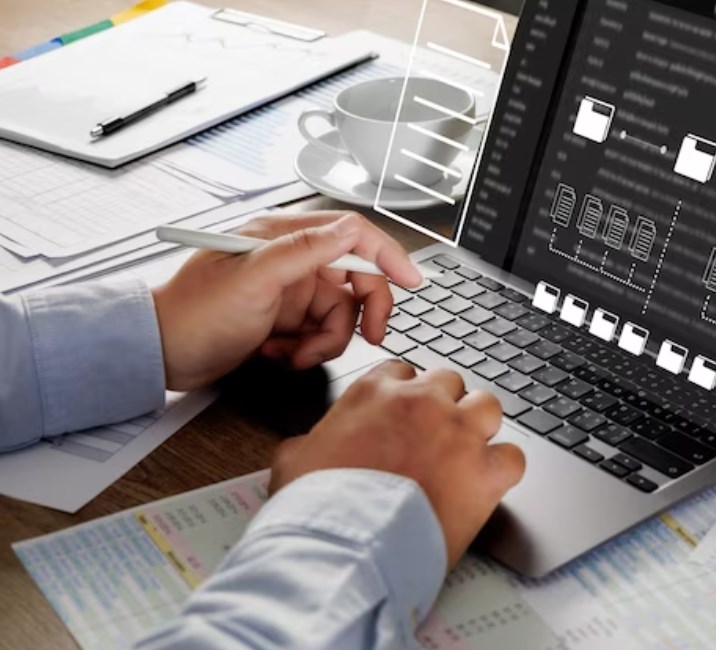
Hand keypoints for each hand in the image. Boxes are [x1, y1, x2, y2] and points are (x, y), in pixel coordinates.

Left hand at [152, 212, 421, 390]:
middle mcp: (291, 260)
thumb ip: (304, 250)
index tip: (411, 280)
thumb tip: (349, 229)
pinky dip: (307, 350)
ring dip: (326, 340)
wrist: (160, 355)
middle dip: (364, 311)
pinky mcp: (285, 320)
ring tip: (295, 352)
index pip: (352, 233)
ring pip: (341, 314)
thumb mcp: (252, 279)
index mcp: (284, 237)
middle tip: (369, 336)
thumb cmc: (192, 313)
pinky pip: (320, 335)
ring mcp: (289, 292)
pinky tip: (279, 353)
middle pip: (356, 279)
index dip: (387, 255)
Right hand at [269, 361, 526, 567]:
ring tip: (467, 453)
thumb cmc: (318, 506)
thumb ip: (310, 441)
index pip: (402, 370)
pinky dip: (503, 469)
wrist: (346, 547)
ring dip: (479, 426)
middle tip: (435, 436)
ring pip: (487, 406)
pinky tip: (488, 482)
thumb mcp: (294, 460)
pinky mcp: (485, 471)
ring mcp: (458, 434)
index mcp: (375, 393)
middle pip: (448, 383)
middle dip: (444, 406)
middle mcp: (421, 403)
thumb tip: (307, 447)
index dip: (405, 395)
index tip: (404, 415)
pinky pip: (513, 456)